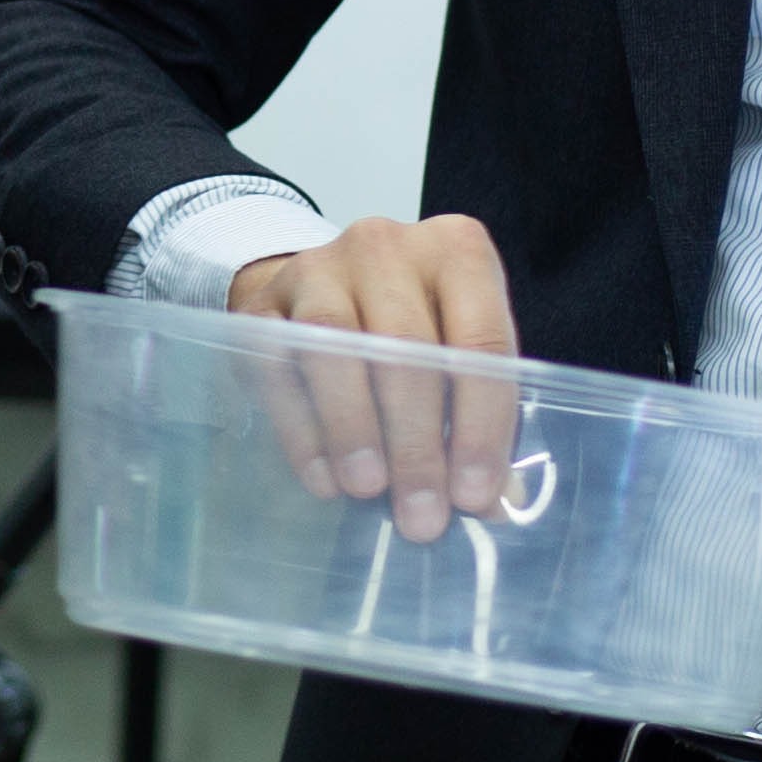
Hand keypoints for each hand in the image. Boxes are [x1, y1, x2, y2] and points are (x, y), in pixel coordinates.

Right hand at [222, 215, 519, 545]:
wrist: (320, 292)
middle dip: (417, 441)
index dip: (482, 424)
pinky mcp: (263, 302)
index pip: (482, 340)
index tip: (476, 495)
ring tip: (369, 491)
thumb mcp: (457, 356)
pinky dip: (302, 429)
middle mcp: (388, 246)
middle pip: (407, 345)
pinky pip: (277, 365)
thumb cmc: (410, 330)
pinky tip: (324, 479)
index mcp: (457, 252)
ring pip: (336, 344)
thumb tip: (498, 504)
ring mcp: (318, 268)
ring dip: (356, 428)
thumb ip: (478, 419)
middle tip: (422, 515)